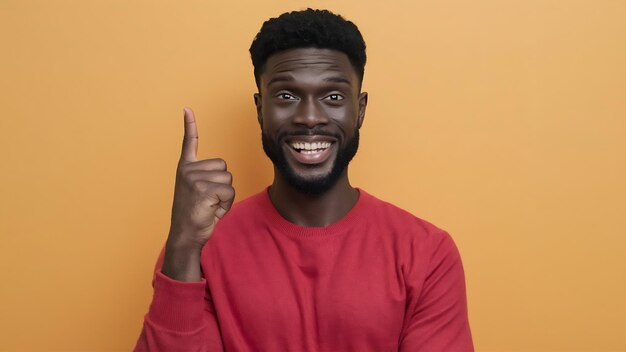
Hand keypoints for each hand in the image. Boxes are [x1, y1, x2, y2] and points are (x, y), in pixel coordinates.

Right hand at [161, 107, 234, 280]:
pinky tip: (211, 211)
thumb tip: (223, 175)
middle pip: (224, 167)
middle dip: (223, 186)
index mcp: (186, 168)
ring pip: (229, 180)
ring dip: (225, 197)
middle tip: (209, 201)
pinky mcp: (202, 190)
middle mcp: (188, 170)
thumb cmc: (196, 215)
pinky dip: (225, 205)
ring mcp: (193, 179)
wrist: (185, 235)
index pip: (189, 142)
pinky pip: (229, 192)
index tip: (187, 109)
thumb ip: (208, 179)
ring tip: (209, 206)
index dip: (190, 125)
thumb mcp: (200, 192)